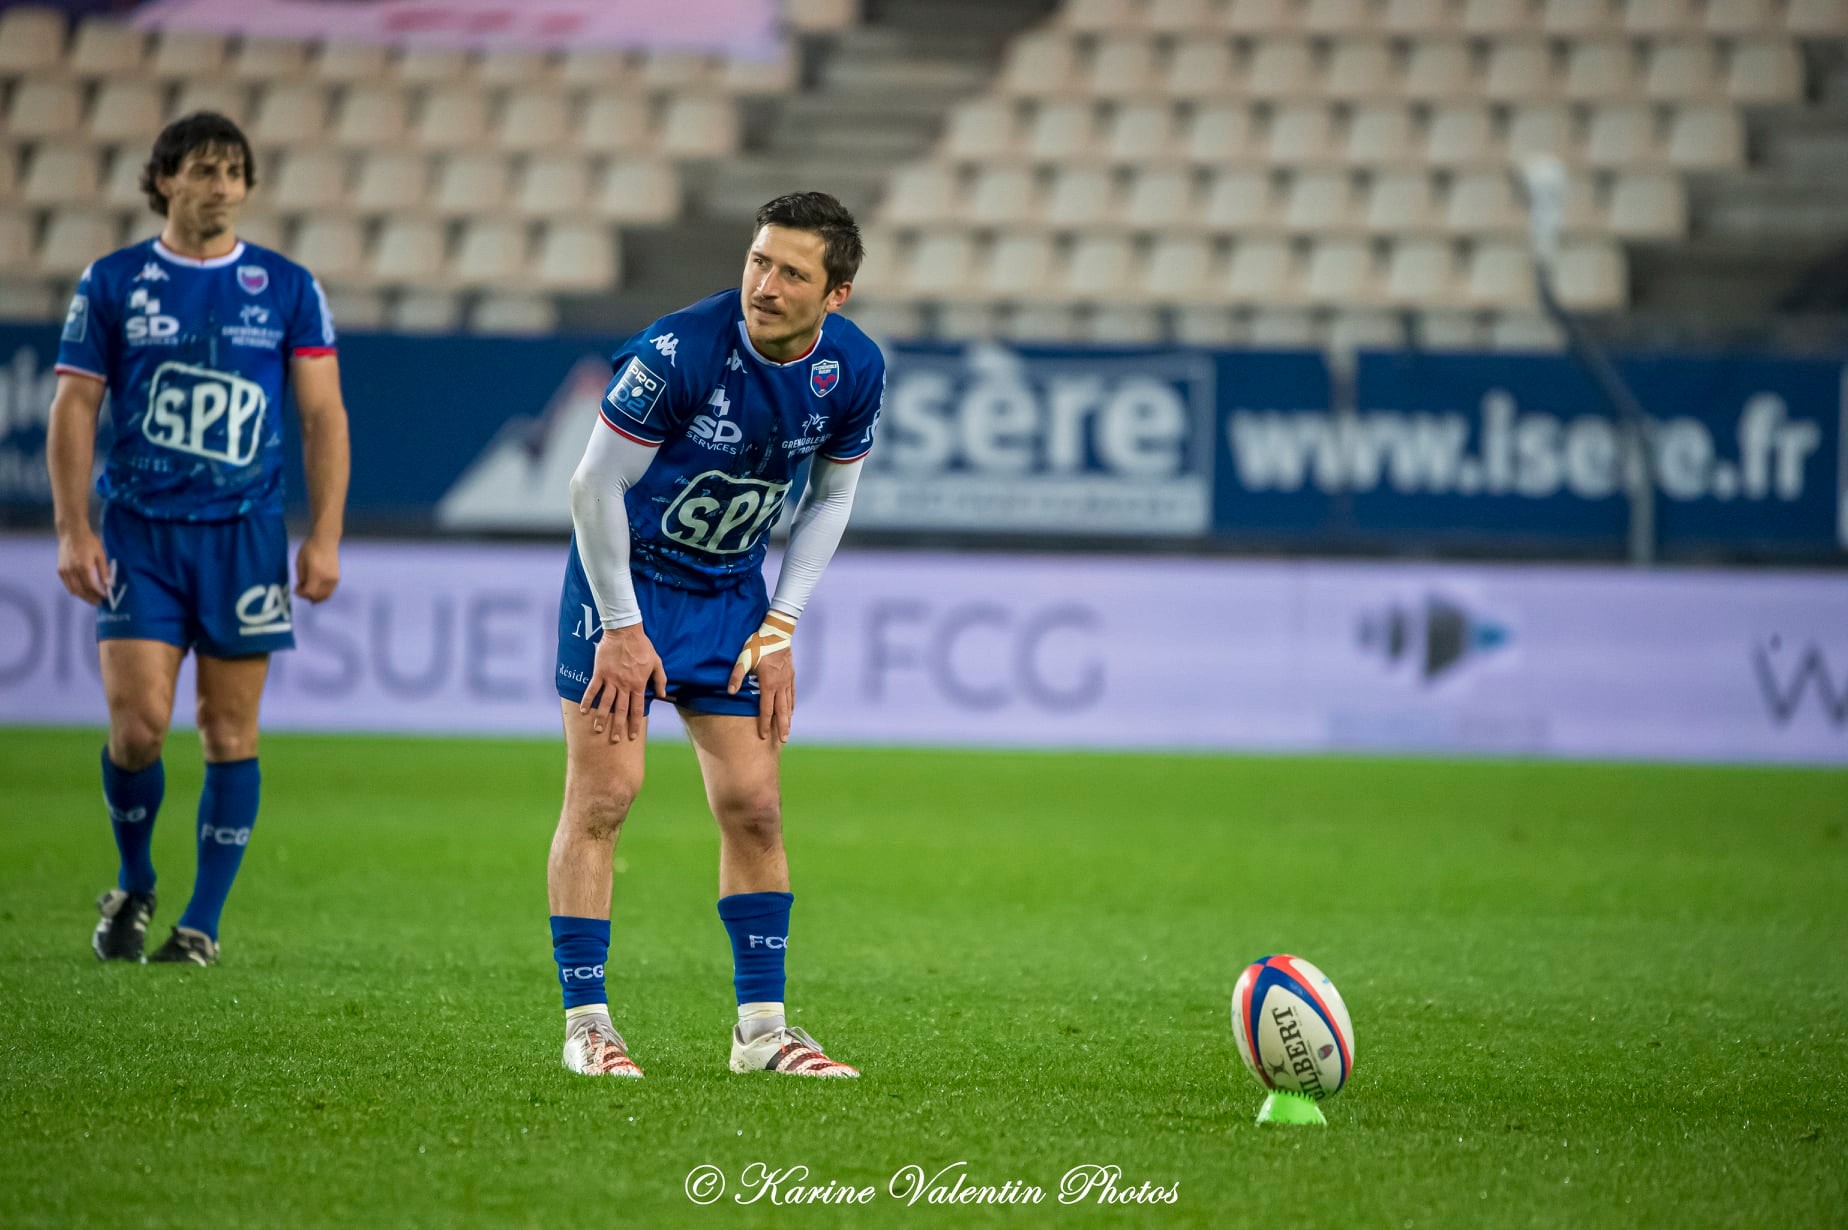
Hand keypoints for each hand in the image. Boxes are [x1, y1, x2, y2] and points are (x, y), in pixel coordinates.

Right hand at [56, 527, 109, 604]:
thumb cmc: (89, 542)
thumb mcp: (101, 554)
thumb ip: (104, 570)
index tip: (105, 596)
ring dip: (83, 596)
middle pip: (81, 590)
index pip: (91, 586)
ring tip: (92, 599)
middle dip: (90, 598)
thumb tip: (109, 584)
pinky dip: (75, 590)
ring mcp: (64, 570)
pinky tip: (83, 591)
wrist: (72, 533)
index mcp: (83, 566)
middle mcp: (72, 570)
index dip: (98, 593)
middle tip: (99, 602)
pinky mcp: (60, 570)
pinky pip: (68, 585)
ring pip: (73, 590)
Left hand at [294, 534, 340, 602]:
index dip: (300, 594)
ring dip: (315, 596)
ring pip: (325, 596)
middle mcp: (327, 578)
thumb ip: (301, 577)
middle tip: (301, 589)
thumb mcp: (300, 562)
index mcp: (316, 573)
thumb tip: (302, 588)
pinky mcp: (337, 578)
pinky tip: (316, 588)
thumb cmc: (310, 548)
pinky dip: (322, 594)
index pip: (309, 592)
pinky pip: (329, 592)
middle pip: (317, 597)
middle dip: (307, 596)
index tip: (295, 589)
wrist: (326, 540)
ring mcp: (334, 579)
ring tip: (308, 589)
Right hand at [582, 622, 666, 742]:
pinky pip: (592, 690)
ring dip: (601, 718)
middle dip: (618, 727)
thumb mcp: (656, 662)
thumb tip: (662, 695)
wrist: (625, 632)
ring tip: (598, 730)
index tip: (632, 735)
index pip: (637, 709)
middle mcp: (624, 685)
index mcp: (638, 684)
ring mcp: (611, 680)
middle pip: (620, 710)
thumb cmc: (643, 646)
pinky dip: (588, 701)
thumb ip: (660, 680)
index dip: (634, 723)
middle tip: (615, 740)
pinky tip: (584, 712)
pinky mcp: (600, 673)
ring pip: (605, 703)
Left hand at [728, 611, 796, 741]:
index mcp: (768, 683)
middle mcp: (780, 685)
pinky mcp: (791, 675)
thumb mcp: (744, 658)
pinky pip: (792, 694)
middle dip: (782, 726)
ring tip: (788, 730)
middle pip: (782, 710)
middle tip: (784, 740)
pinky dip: (792, 704)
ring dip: (788, 718)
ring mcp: (788, 680)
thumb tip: (730, 692)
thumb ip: (736, 675)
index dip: (765, 723)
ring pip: (789, 703)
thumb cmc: (758, 644)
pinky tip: (791, 710)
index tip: (763, 735)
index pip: (766, 709)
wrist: (778, 632)